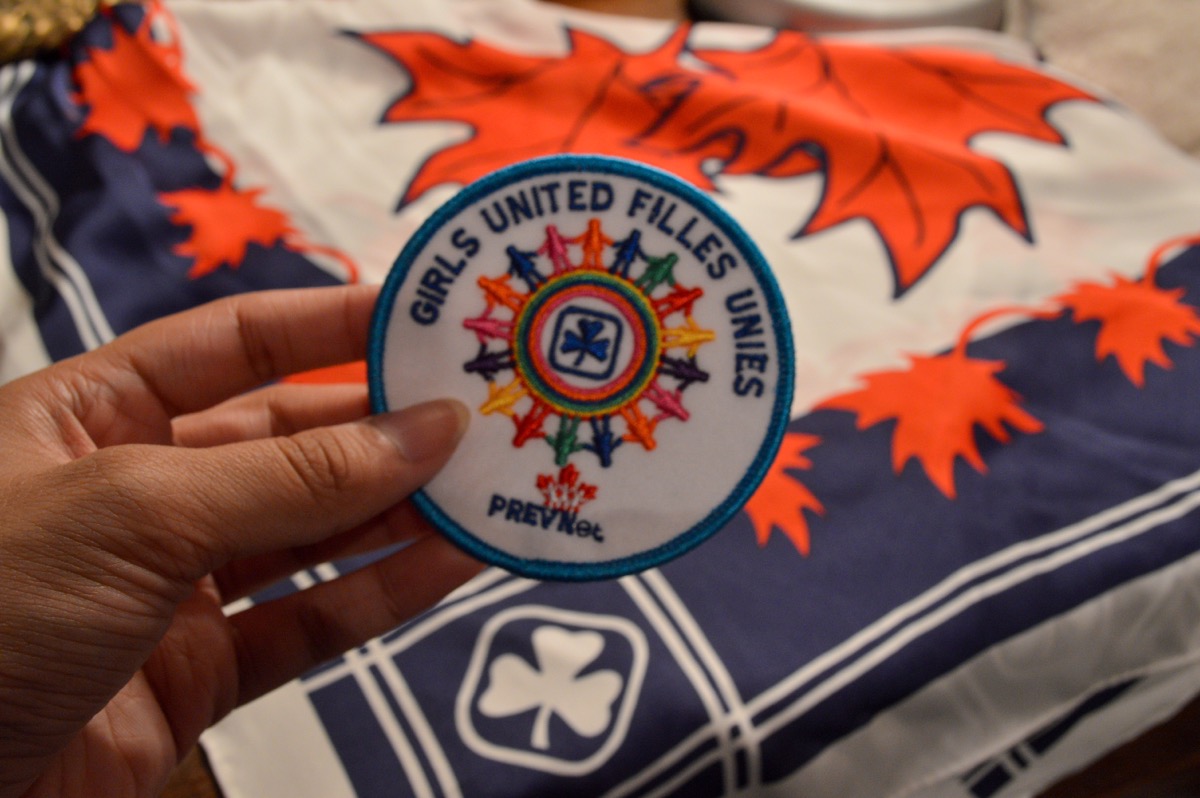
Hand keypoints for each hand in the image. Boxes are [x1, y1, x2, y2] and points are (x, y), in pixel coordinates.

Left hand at [0, 285, 482, 797]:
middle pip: (288, 441)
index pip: (235, 345)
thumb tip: (425, 428)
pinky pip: (307, 623)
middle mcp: (137, 492)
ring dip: (401, 512)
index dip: (331, 323)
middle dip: (384, 428)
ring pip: (311, 536)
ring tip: (490, 486)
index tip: (426, 315)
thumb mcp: (135, 512)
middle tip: (484, 413)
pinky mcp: (196, 675)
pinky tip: (449, 563)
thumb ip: (290, 474)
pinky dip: (383, 594)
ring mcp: (170, 587)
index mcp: (89, 416)